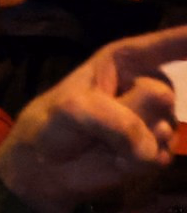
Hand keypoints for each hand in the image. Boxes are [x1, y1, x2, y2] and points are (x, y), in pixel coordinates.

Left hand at [0, 24, 186, 212]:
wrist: (46, 168)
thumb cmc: (54, 125)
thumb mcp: (73, 110)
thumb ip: (116, 117)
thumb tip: (151, 147)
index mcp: (125, 60)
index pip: (167, 44)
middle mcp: (147, 83)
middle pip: (162, 94)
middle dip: (129, 114)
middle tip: (95, 124)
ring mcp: (157, 117)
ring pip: (164, 128)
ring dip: (130, 143)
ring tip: (102, 142)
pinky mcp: (158, 148)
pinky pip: (163, 154)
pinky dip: (136, 163)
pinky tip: (115, 160)